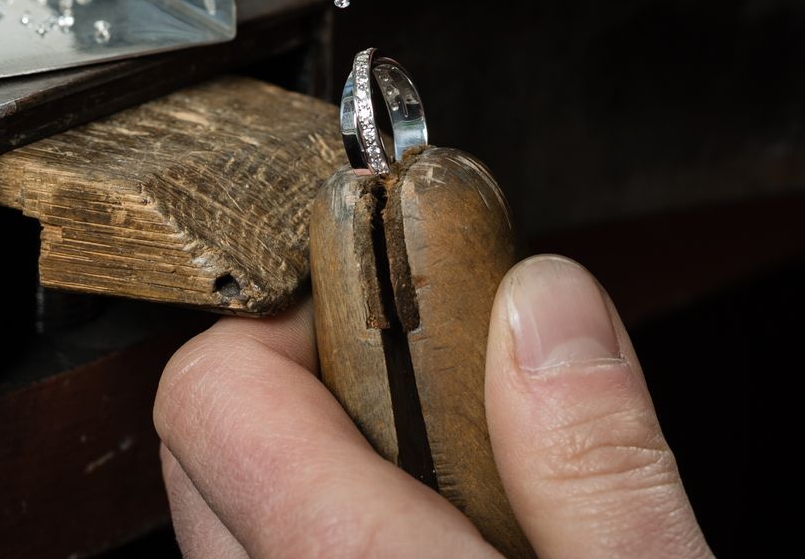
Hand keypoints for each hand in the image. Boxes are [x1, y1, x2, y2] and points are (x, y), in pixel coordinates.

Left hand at [154, 255, 709, 557]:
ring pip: (226, 512)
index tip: (407, 277)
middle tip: (447, 373)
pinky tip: (449, 526)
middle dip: (313, 373)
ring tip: (459, 462)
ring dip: (323, 455)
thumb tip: (541, 297)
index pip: (217, 391)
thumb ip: (604, 457)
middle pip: (200, 439)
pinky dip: (329, 523)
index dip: (311, 301)